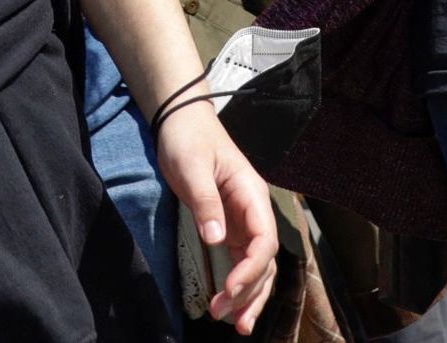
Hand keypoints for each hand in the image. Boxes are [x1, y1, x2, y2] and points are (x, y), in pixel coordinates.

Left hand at [153, 101, 278, 331]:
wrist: (181, 124)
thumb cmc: (189, 141)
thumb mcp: (194, 168)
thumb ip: (206, 202)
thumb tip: (216, 239)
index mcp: (251, 194)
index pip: (263, 240)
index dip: (251, 270)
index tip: (230, 291)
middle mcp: (253, 211)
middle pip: (265, 260)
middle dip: (251, 291)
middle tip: (228, 319)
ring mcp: (242, 222)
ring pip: (257, 266)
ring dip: (250, 296)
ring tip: (237, 326)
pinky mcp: (228, 228)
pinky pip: (240, 262)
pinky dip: (239, 286)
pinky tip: (232, 306)